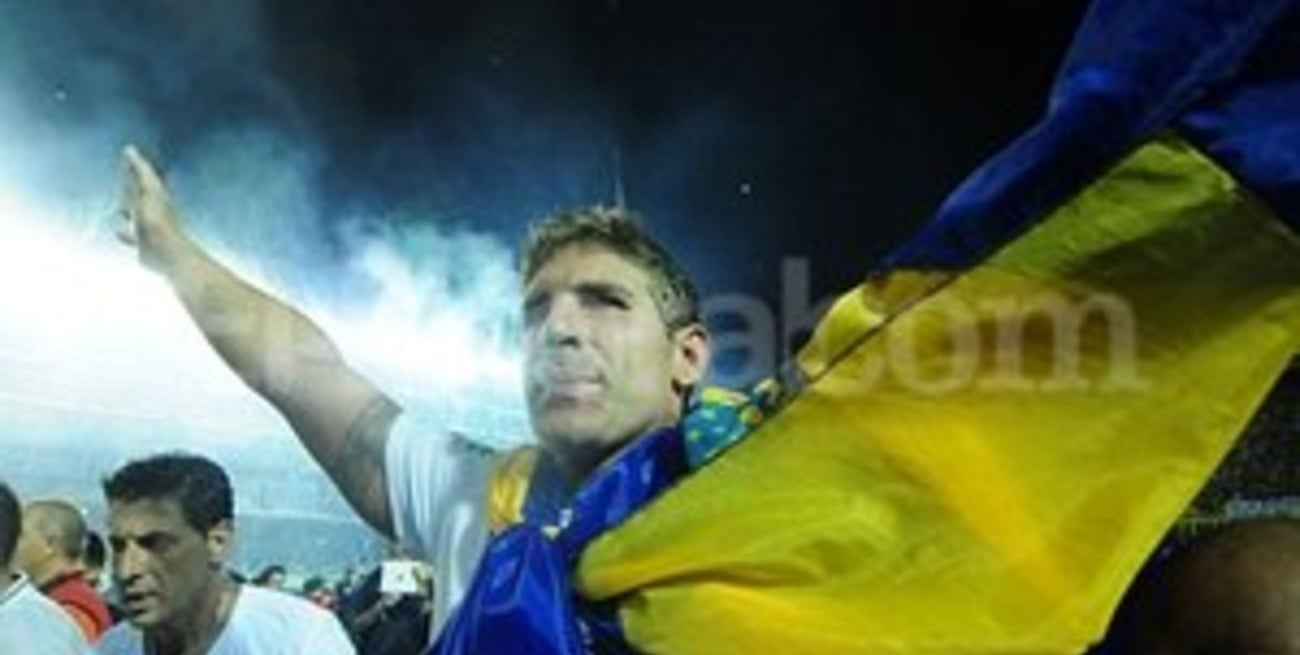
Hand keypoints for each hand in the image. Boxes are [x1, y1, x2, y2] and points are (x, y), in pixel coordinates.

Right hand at [118, 144, 185, 270]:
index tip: (128, 151)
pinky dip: (124, 232)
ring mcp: (148, 227)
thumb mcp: (147, 192)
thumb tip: (130, 148)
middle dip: (133, 188)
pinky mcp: (144, 244)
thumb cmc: (158, 221)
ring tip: (120, 209)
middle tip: (127, 179)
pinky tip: (118, 232)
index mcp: (155, 195)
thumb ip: (140, 171)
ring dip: (128, 211)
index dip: (135, 164)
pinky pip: (131, 236)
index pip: (144, 175)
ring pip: (136, 216)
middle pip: (140, 195)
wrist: (169, 254)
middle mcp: (153, 210)